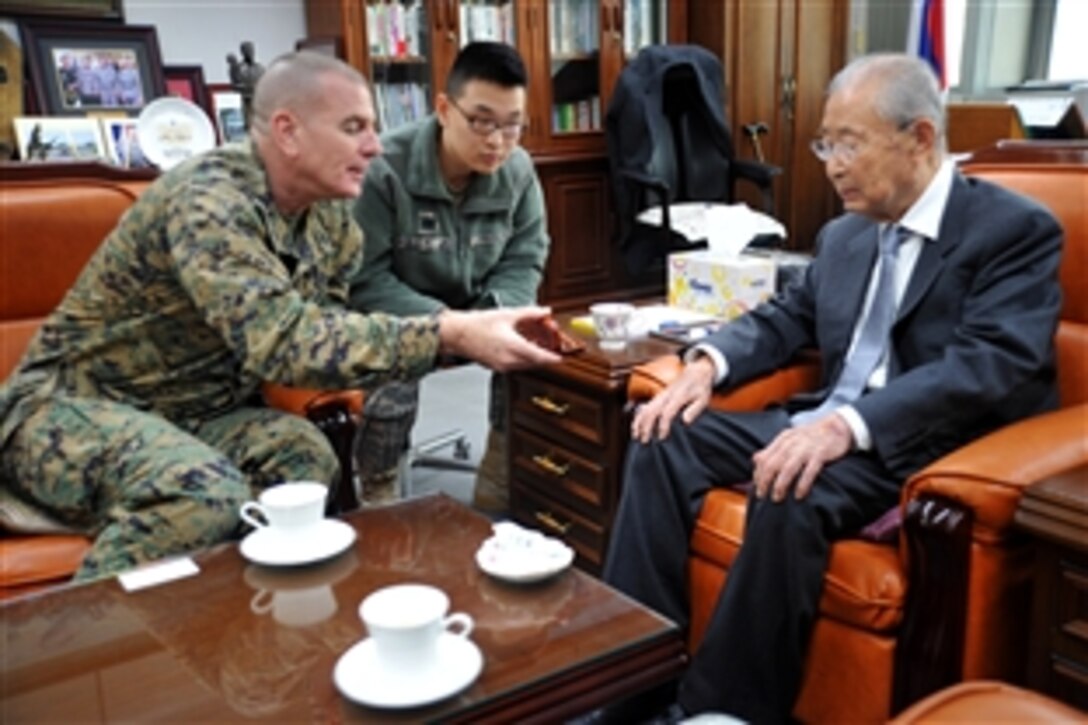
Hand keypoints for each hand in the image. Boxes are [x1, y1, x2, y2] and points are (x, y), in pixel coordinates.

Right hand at [438, 306, 562, 371]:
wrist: (457, 335)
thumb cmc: (477, 325)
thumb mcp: (507, 314)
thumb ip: (530, 313)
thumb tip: (545, 311)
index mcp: (512, 347)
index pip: (539, 357)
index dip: (552, 358)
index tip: (562, 357)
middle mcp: (508, 360)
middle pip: (534, 362)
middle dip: (544, 355)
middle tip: (552, 346)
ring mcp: (502, 366)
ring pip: (526, 365)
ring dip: (533, 357)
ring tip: (537, 344)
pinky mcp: (497, 367)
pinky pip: (516, 365)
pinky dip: (522, 358)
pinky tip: (522, 347)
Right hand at [631, 355, 715, 442]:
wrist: (696, 371)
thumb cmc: (700, 387)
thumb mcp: (703, 399)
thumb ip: (694, 410)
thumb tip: (685, 422)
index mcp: (678, 397)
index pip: (666, 413)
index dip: (663, 426)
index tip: (662, 437)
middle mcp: (666, 396)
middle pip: (651, 411)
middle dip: (646, 427)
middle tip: (645, 441)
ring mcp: (660, 396)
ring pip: (645, 409)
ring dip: (639, 423)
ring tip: (636, 436)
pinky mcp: (658, 397)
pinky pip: (645, 407)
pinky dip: (638, 417)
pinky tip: (636, 427)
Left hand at [752, 413, 853, 501]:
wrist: (837, 426)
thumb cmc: (811, 436)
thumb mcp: (789, 438)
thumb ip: (773, 449)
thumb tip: (755, 460)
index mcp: (782, 439)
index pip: (763, 458)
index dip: (758, 475)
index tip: (758, 488)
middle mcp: (791, 443)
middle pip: (772, 464)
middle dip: (765, 482)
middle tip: (764, 496)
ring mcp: (806, 448)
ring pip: (788, 468)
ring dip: (780, 485)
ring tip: (777, 498)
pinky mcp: (821, 454)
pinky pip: (809, 471)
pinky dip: (802, 484)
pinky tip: (798, 495)